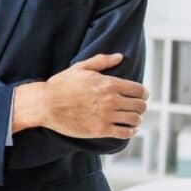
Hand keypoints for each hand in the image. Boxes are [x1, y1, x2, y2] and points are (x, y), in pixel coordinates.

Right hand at [13, 53, 147, 138]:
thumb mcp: (81, 67)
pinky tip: (130, 129)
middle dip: (141, 106)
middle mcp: (111, 100)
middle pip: (140, 106)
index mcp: (108, 83)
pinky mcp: (100, 130)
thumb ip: (102, 61)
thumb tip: (120, 57)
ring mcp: (106, 116)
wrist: (46, 104)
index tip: (142, 95)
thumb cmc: (61, 84)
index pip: (139, 90)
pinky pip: (124, 133)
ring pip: (135, 119)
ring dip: (137, 119)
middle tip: (138, 107)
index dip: (144, 93)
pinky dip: (131, 132)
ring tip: (134, 119)